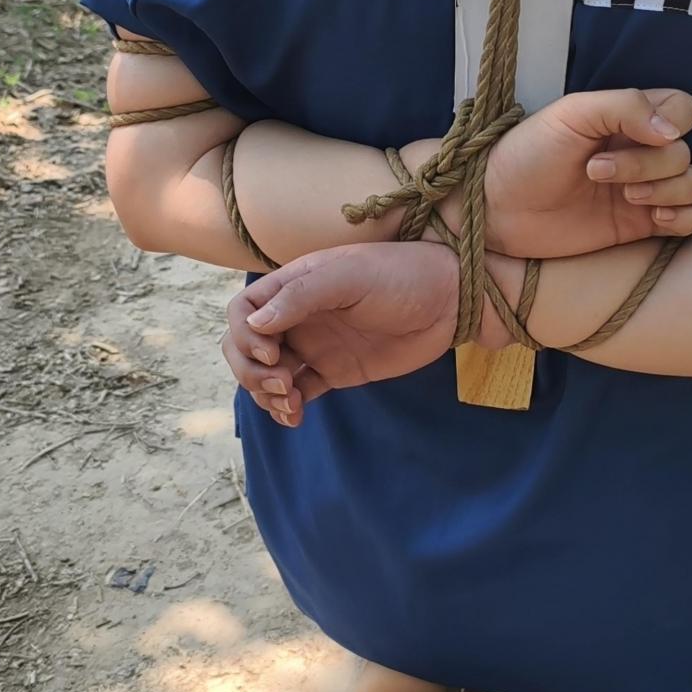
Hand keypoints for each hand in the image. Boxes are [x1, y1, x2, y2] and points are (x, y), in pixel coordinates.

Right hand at [222, 243, 463, 426]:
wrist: (448, 300)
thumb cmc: (399, 275)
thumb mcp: (349, 276)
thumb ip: (301, 296)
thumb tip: (256, 324)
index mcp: (292, 287)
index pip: (243, 312)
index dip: (243, 336)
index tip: (272, 353)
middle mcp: (296, 317)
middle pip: (245, 348)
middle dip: (250, 371)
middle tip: (283, 382)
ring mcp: (314, 346)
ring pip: (266, 375)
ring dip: (266, 394)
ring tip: (292, 402)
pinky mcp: (334, 372)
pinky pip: (296, 393)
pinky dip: (286, 407)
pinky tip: (296, 416)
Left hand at [466, 88, 691, 258]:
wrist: (497, 208)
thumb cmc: (526, 153)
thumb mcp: (570, 114)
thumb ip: (624, 108)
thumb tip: (674, 131)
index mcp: (628, 118)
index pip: (685, 109)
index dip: (677, 121)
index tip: (647, 134)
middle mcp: (641, 151)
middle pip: (688, 152)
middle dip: (649, 164)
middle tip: (596, 172)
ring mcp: (644, 189)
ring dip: (668, 190)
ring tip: (625, 197)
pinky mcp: (639, 226)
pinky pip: (689, 221)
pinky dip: (682, 217)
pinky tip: (651, 216)